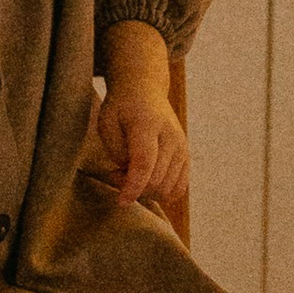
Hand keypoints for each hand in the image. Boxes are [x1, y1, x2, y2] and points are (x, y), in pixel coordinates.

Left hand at [93, 24, 187, 217]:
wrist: (145, 90)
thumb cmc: (121, 108)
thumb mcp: (107, 123)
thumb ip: (117, 151)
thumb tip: (132, 176)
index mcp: (148, 125)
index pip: (144, 164)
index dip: (132, 187)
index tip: (121, 202)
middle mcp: (171, 137)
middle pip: (156, 180)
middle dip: (133, 187)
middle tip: (116, 172)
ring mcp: (182, 147)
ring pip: (167, 189)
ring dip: (146, 190)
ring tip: (130, 172)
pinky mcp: (186, 156)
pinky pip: (178, 188)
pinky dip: (160, 192)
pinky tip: (146, 178)